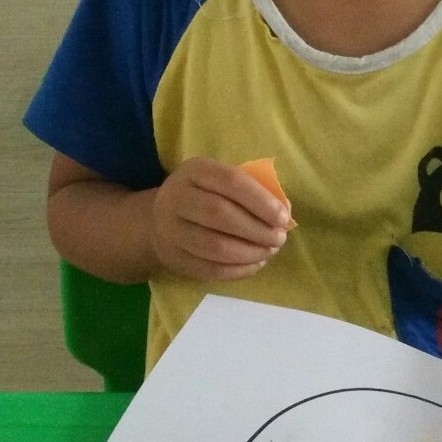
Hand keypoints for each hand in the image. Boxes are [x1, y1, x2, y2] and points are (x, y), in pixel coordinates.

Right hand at [149, 158, 289, 282]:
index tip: (283, 218)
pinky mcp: (174, 258)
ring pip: (216, 246)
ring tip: (269, 251)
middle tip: (279, 239)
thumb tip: (284, 212)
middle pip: (221, 214)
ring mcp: (170, 230)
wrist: (157, 220)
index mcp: (194, 171)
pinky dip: (239, 270)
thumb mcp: (220, 182)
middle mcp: (176, 198)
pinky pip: (211, 269)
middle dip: (258, 230)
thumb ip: (251, 191)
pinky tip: (255, 264)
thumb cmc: (204, 196)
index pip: (232, 181)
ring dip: (250, 252)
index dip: (262, 201)